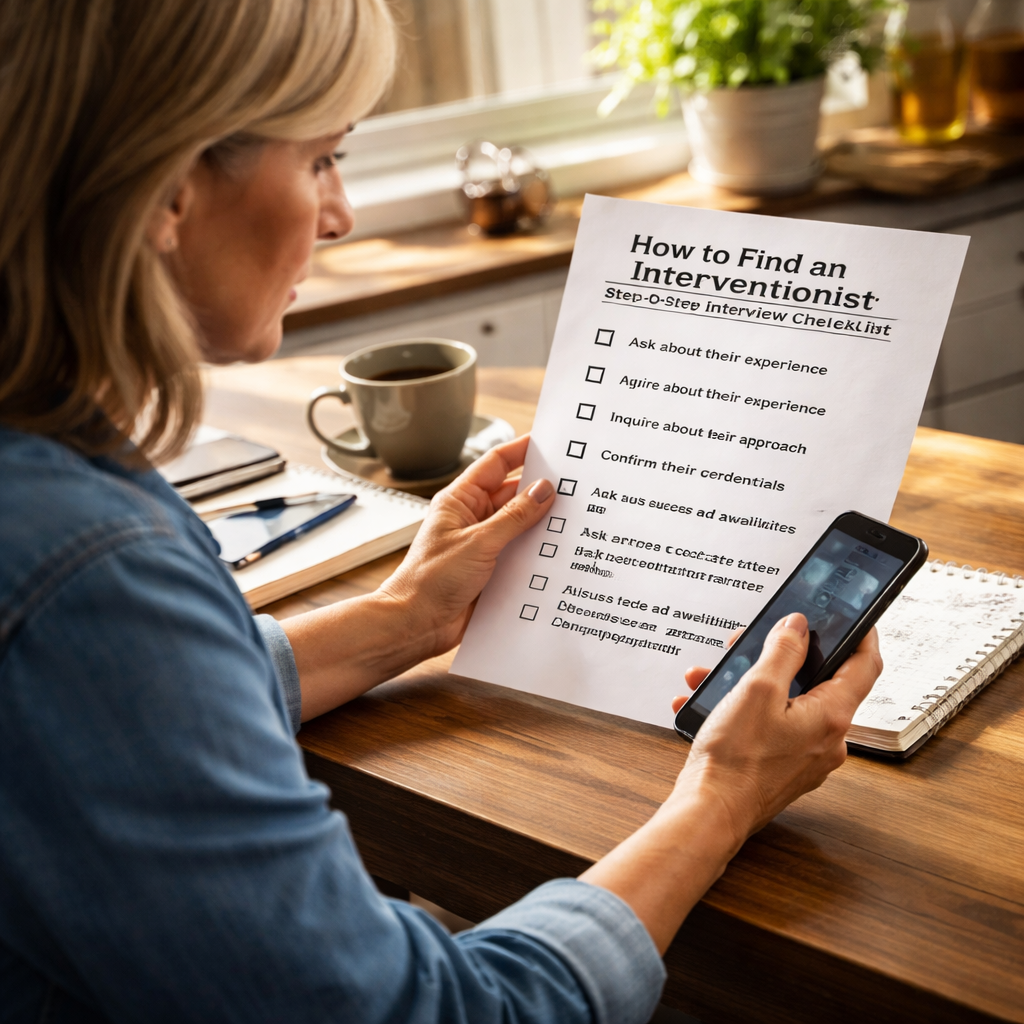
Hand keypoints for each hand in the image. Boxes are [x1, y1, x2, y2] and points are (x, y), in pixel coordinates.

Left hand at [380, 434, 554, 656]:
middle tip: (576, 485)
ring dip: (542, 524)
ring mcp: (483, 545)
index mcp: (460, 501)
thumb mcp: (478, 542)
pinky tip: (560, 553)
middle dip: (541, 490)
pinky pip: (520, 554)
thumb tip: (543, 490)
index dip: (522, 450)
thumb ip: (514, 517)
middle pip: (513, 495)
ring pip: (520, 526)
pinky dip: (538, 553)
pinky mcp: (491, 570)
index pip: (496, 464)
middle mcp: (472, 519)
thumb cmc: (430, 580)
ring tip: (575, 518)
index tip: (550, 443)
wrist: (416, 625)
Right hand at [580, 614, 880, 954]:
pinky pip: (771, 726)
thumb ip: (782, 652)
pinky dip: (743, 710)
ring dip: (752, 683)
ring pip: (788, 703)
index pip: (866, 665)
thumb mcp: (756, 690)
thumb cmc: (735, 761)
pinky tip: (709, 706)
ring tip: (717, 677)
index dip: (863, 634)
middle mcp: (827, 740)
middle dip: (783, 656)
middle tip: (757, 642)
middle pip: (819, 681)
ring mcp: (806, 757)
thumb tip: (799, 627)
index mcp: (832, 716)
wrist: (708, 815)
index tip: (856, 616)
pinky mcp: (783, 768)